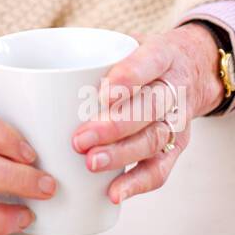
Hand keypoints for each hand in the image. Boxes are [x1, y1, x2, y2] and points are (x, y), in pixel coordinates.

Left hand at [69, 23, 227, 204]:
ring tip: (91, 163)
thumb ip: (96, 54)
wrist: (193, 70)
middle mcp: (174, 89)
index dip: (128, 78)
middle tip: (80, 139)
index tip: (103, 92)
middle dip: (114, 126)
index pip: (149, 61)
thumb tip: (40, 71)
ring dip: (121, 154)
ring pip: (153, 139)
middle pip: (150, 107)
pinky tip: (114, 192)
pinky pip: (160, 168)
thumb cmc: (146, 59)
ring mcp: (177, 120)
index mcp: (162, 55)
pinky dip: (137, 183)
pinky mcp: (177, 146)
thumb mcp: (129, 42)